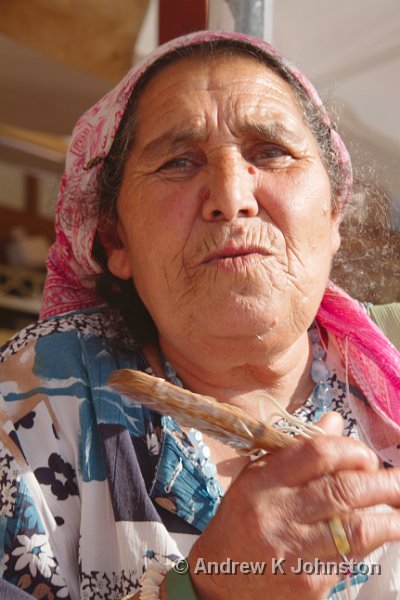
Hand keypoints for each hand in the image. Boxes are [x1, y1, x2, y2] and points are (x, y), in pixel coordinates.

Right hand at [187, 414, 399, 599]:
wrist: (220, 580)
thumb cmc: (240, 520)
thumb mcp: (256, 477)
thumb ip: (296, 450)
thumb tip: (335, 421)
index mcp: (262, 482)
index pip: (316, 453)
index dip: (351, 449)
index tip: (366, 455)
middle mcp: (278, 515)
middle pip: (343, 490)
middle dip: (383, 481)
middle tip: (398, 479)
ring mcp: (296, 552)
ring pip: (358, 529)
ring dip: (390, 516)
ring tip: (399, 504)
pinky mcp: (310, 583)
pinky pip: (353, 557)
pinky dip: (373, 540)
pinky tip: (380, 530)